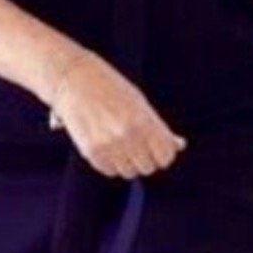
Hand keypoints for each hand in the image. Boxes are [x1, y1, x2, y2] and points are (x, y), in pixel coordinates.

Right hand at [45, 49, 184, 178]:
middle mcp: (127, 136)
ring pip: (129, 172)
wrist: (74, 79)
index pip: (165, 157)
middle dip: (147, 159)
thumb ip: (159, 127)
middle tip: (140, 145)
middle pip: (148, 168)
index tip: (159, 148)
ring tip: (122, 144)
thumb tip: (179, 146)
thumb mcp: (140, 103)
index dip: (164, 154)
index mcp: (144, 121)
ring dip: (129, 163)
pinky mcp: (90, 152)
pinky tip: (109, 147)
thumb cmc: (112, 88)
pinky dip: (112, 163)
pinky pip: (109, 171)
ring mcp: (108, 146)